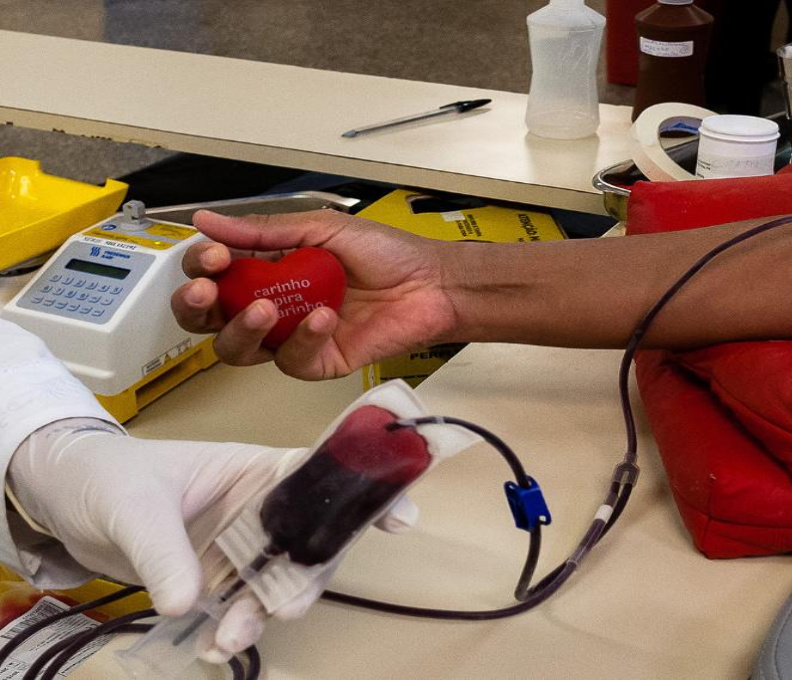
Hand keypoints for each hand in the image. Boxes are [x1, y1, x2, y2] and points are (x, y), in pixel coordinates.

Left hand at [8, 421, 417, 660]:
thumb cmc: (105, 476)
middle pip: (315, 542)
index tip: (400, 519)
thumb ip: (163, 549)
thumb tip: (185, 603)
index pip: (328, 474)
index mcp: (258, 468)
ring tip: (226, 638)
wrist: (62, 501)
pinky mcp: (220, 579)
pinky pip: (243, 609)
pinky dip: (233, 630)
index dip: (370, 493)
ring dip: (264, 613)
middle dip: (308, 578)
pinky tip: (211, 647)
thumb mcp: (133, 506)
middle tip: (286, 609)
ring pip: (281, 583)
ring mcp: (244, 546)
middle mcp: (264, 507)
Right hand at [171, 210, 459, 379]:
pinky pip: (291, 361)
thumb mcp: (321, 229)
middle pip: (210, 318)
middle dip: (194, 307)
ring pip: (238, 350)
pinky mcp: (318, 361)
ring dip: (241, 328)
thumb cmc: (384, 252)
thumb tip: (204, 220)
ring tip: (265, 308)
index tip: (213, 257)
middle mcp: (271, 305)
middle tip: (206, 292)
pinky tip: (324, 318)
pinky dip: (303, 339)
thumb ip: (264, 231)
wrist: (432, 282)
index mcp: (266, 269)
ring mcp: (292, 337)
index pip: (213, 274)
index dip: (200, 268)